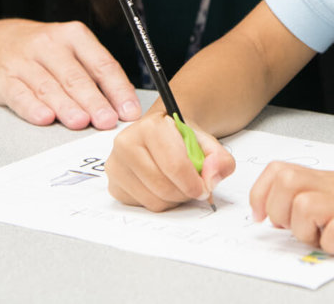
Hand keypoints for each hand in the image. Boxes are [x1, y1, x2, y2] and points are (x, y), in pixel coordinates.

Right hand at [0, 18, 141, 128]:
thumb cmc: (40, 51)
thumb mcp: (70, 51)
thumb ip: (93, 75)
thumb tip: (121, 106)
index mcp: (75, 36)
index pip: (102, 64)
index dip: (118, 89)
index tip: (129, 111)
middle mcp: (51, 45)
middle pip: (77, 77)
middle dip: (94, 101)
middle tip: (107, 120)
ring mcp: (25, 60)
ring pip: (49, 86)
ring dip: (66, 106)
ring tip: (80, 122)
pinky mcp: (2, 76)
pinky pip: (19, 93)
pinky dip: (32, 107)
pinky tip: (44, 118)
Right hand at [105, 111, 234, 210]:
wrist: (162, 134)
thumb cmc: (180, 138)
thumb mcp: (206, 141)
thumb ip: (219, 158)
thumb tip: (211, 178)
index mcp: (150, 126)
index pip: (174, 165)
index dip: (195, 183)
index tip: (205, 188)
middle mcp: (126, 143)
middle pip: (164, 186)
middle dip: (186, 192)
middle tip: (195, 186)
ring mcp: (116, 166)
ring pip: (154, 201)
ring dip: (174, 199)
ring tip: (179, 183)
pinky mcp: (114, 186)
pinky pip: (144, 207)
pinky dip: (160, 202)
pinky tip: (163, 186)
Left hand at [249, 162, 333, 254]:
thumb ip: (315, 195)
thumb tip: (278, 216)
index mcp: (323, 179)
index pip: (277, 171)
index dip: (261, 194)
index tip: (262, 216)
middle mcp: (331, 188)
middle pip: (283, 185)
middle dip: (279, 211)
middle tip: (297, 227)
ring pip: (301, 208)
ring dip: (304, 230)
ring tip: (323, 236)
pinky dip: (333, 244)